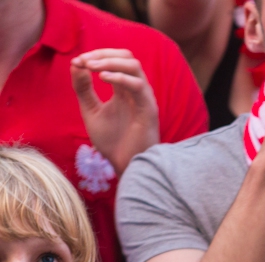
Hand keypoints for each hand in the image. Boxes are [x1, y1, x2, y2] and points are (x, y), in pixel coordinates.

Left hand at [70, 49, 159, 175]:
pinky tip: (103, 79)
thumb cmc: (112, 142)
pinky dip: (120, 77)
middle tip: (84, 60)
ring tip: (92, 67)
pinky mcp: (149, 109)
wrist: (125, 165)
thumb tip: (76, 63)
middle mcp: (136, 90)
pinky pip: (138, 86)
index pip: (115, 60)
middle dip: (103, 54)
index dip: (96, 55)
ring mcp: (144, 98)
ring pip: (134, 66)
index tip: (77, 62)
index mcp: (124, 89)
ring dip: (110, 61)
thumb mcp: (91, 111)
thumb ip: (83, 88)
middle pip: (127, 57)